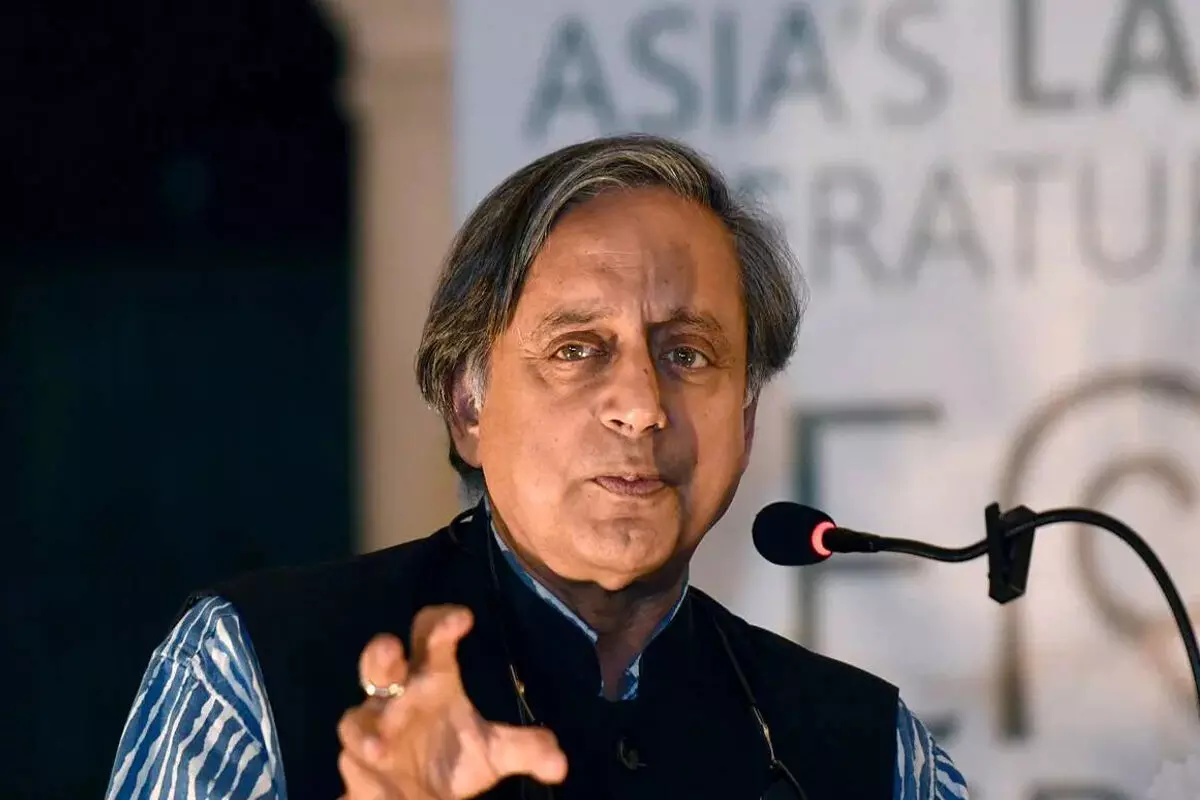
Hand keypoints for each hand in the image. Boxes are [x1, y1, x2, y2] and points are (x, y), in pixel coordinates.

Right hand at [337, 605, 567, 798]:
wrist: (420, 798)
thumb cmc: (453, 756)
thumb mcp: (494, 754)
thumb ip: (527, 749)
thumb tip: (561, 764)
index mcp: (432, 679)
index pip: (432, 638)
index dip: (443, 623)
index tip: (463, 619)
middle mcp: (399, 696)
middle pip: (381, 662)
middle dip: (380, 654)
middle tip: (391, 649)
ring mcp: (374, 727)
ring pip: (356, 716)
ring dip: (367, 726)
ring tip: (384, 746)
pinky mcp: (360, 760)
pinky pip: (354, 757)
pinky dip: (363, 760)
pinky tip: (378, 762)